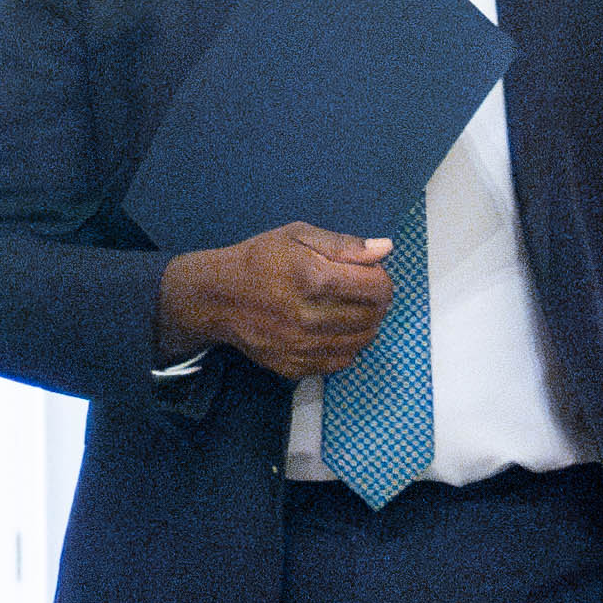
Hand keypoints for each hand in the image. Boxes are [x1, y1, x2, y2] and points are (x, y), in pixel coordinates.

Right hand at [157, 224, 395, 378]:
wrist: (217, 299)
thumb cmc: (259, 260)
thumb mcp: (297, 235)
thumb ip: (344, 244)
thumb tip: (385, 249)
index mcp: (315, 278)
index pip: (378, 287)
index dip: (381, 277)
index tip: (368, 273)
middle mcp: (312, 318)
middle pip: (374, 316)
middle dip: (376, 301)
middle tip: (359, 291)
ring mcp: (304, 347)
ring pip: (362, 341)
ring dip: (364, 324)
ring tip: (347, 310)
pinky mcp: (297, 367)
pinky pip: (342, 361)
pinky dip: (346, 346)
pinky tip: (332, 330)